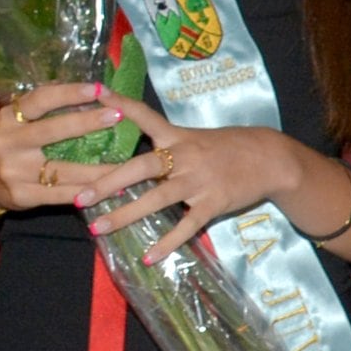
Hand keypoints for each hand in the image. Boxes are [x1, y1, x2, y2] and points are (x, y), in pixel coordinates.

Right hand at [0, 83, 127, 213]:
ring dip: (98, 168)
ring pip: (63, 169)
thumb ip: (46, 109)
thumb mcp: (20, 122)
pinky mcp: (20, 195)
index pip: (39, 99)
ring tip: (127, 164)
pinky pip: (60, 195)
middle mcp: (7, 142)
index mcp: (8, 118)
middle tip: (117, 116)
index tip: (97, 89)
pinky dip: (87, 192)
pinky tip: (111, 191)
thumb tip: (91, 92)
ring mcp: (13, 170)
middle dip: (87, 122)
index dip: (69, 93)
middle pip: (51, 131)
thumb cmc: (15, 146)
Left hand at [66, 95, 326, 243]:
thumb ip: (165, 146)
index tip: (94, 94)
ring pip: (157, 199)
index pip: (144, 116)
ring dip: (126, 215)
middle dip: (108, 182)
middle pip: (141, 168)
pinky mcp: (213, 203)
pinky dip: (167, 242)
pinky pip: (186, 226)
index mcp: (177, 136)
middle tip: (80, 196)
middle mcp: (184, 156)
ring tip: (99, 229)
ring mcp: (199, 181)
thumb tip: (131, 156)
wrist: (270, 159)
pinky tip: (149, 257)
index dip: (120, 105)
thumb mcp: (196, 138)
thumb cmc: (228, 148)